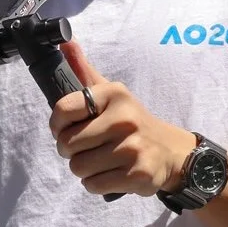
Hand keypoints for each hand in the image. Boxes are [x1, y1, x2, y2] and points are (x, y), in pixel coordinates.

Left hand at [50, 43, 196, 197]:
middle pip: (67, 144)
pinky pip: (93, 185)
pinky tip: (111, 173)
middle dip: (71, 151)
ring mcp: (132, 148)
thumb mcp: (112, 93)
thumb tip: (65, 40)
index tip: (66, 128)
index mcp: (114, 95)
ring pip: (78, 167)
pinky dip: (96, 184)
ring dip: (84, 169)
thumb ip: (85, 70)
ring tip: (101, 161)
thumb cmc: (131, 122)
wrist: (170, 152)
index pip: (62, 110)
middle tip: (87, 148)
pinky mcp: (137, 175)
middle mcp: (124, 119)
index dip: (57, 125)